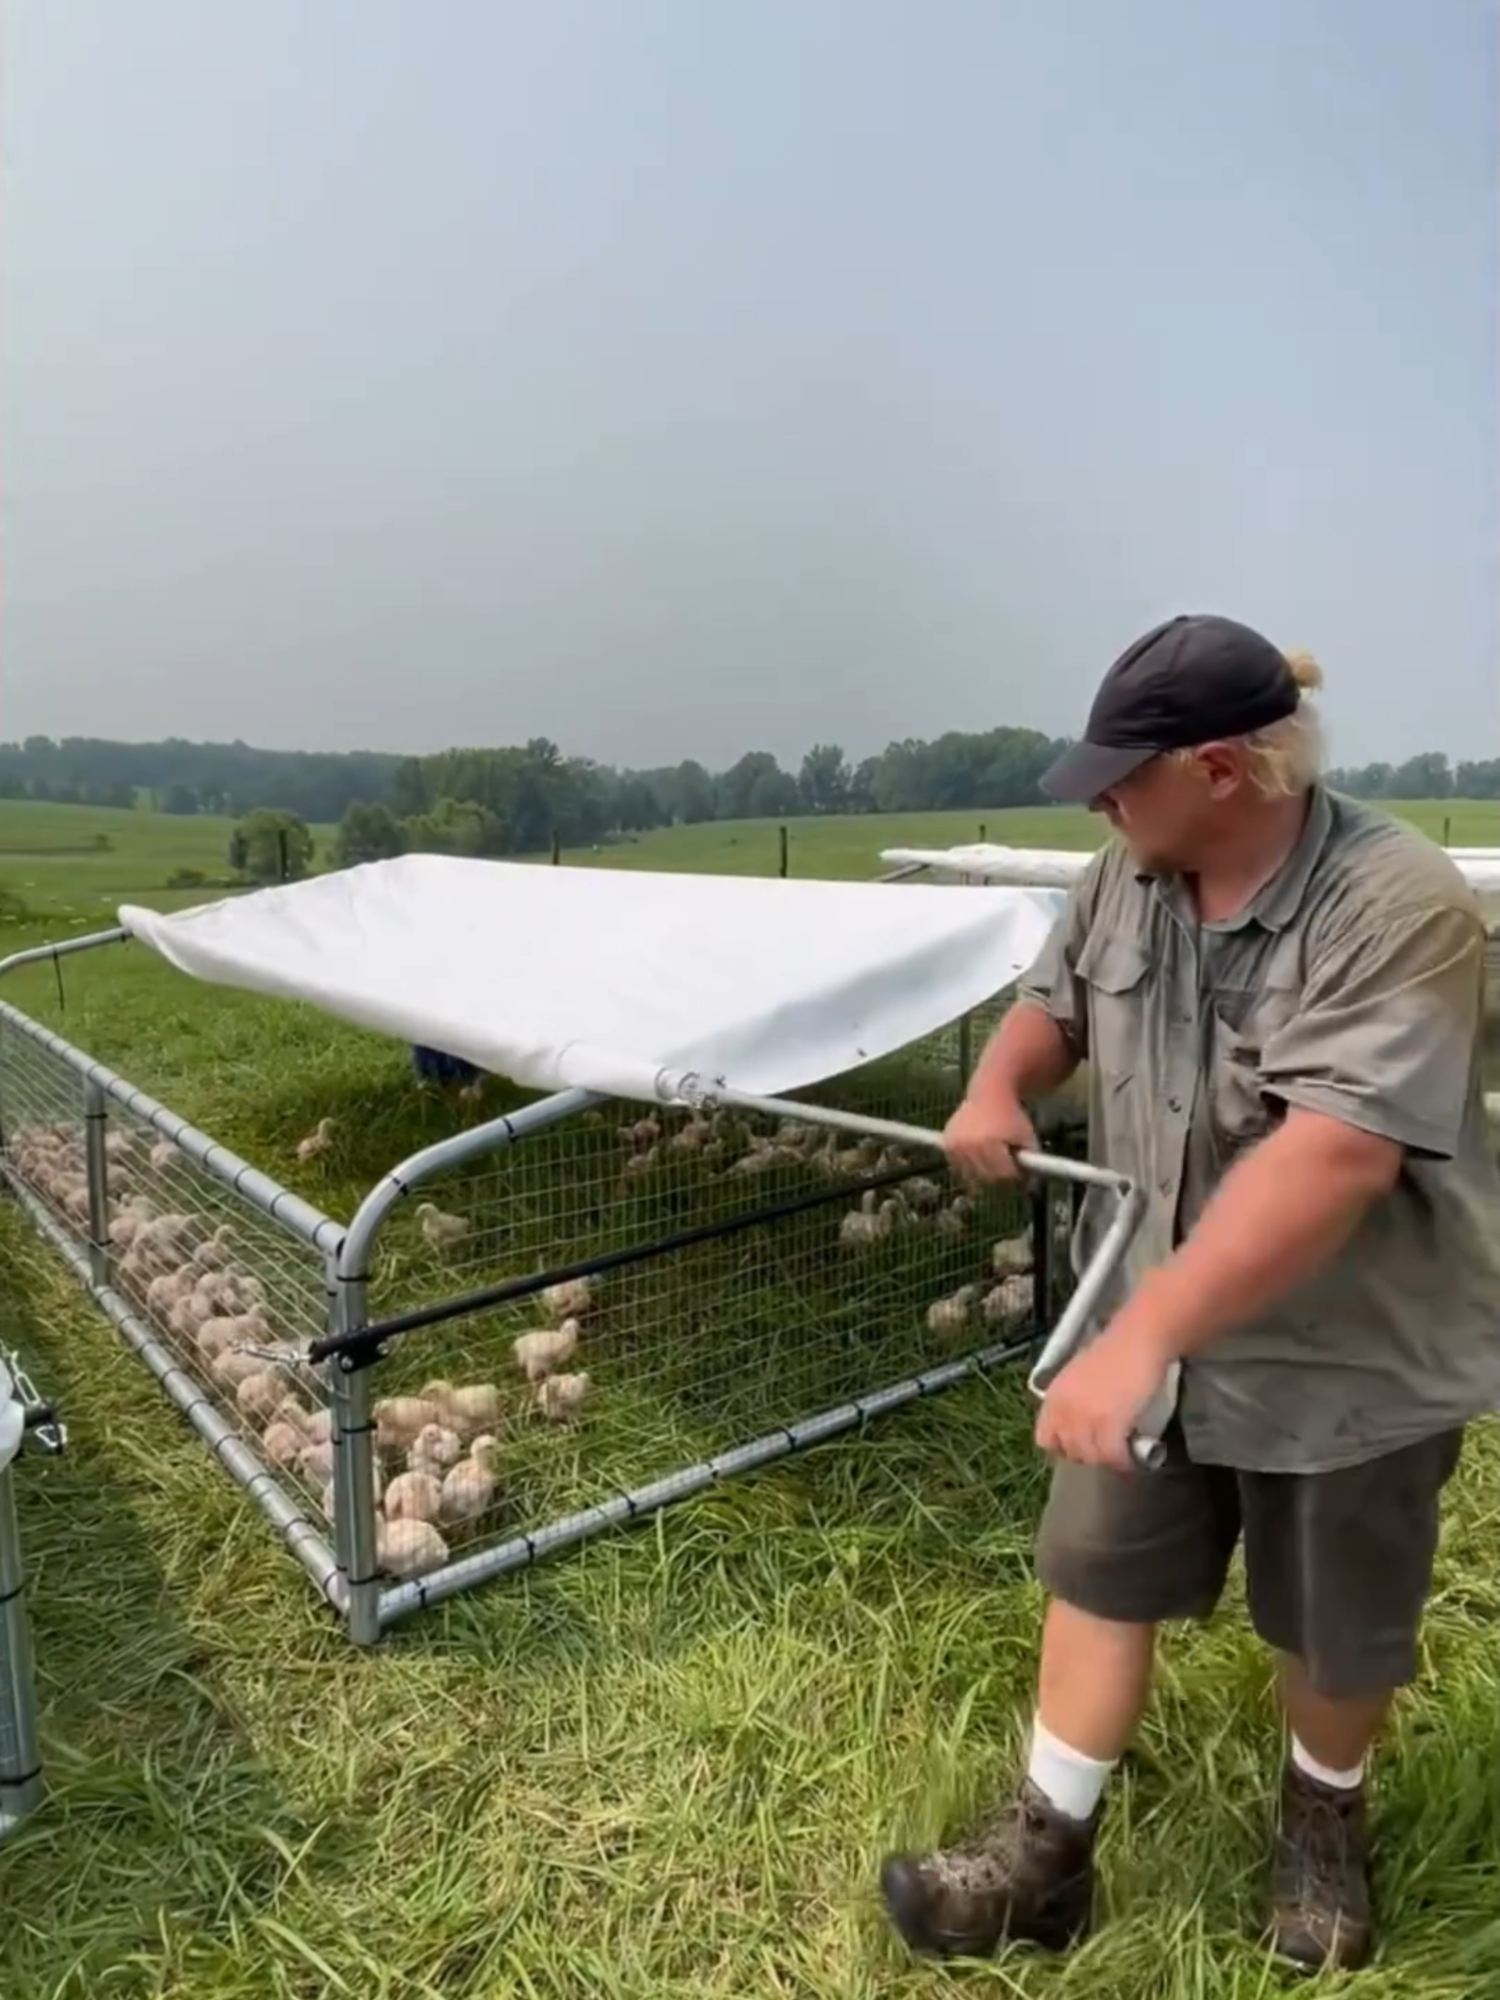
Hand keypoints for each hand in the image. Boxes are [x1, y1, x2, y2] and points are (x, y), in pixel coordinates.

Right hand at [942, 1089, 1036, 1185]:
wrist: (989, 1093)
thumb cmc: (1010, 1115)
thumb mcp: (1027, 1136)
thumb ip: (1030, 1160)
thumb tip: (1029, 1183)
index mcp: (989, 1143)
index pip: (1003, 1174)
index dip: (1015, 1176)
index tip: (1021, 1172)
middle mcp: (969, 1145)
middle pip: (987, 1177)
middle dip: (1000, 1176)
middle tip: (1008, 1168)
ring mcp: (955, 1145)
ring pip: (971, 1175)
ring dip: (983, 1172)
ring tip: (994, 1160)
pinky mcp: (947, 1144)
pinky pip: (958, 1166)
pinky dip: (969, 1166)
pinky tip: (979, 1156)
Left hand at [1034, 1322, 1170, 1470]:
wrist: (1137, 1340)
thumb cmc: (1113, 1354)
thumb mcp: (1078, 1378)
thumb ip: (1072, 1402)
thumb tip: (1080, 1428)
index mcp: (1053, 1397)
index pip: (1045, 1440)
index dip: (1064, 1446)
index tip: (1083, 1445)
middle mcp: (1063, 1409)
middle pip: (1070, 1451)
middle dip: (1089, 1455)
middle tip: (1108, 1450)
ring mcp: (1084, 1417)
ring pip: (1092, 1457)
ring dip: (1108, 1459)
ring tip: (1123, 1454)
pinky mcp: (1109, 1423)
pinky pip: (1112, 1454)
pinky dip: (1123, 1460)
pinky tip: (1133, 1457)